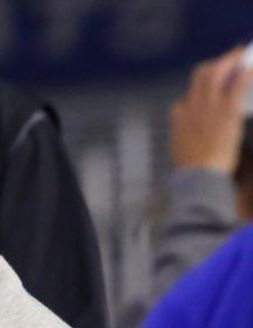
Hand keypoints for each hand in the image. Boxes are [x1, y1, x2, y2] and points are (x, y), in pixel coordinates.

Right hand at [170, 47, 252, 173]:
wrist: (199, 174)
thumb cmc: (192, 165)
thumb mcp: (179, 144)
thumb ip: (181, 127)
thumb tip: (180, 114)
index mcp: (180, 115)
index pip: (188, 92)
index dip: (202, 83)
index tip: (213, 80)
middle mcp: (193, 105)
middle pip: (201, 74)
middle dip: (217, 63)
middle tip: (230, 57)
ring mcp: (209, 106)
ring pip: (216, 72)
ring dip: (230, 60)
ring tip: (240, 55)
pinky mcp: (227, 110)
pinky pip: (237, 84)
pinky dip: (245, 73)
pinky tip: (252, 69)